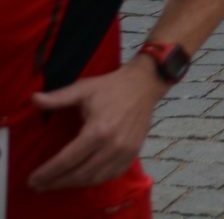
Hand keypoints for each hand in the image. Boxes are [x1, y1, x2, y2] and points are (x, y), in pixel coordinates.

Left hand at [28, 59, 162, 191]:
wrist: (144, 85)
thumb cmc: (112, 87)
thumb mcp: (83, 89)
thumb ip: (58, 97)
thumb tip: (34, 99)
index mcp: (98, 130)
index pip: (67, 159)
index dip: (48, 172)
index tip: (33, 179)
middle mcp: (113, 145)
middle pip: (79, 173)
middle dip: (56, 182)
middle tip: (39, 186)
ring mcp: (125, 151)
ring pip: (95, 178)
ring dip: (73, 184)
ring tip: (57, 184)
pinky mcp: (133, 152)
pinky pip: (111, 175)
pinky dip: (94, 180)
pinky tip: (82, 178)